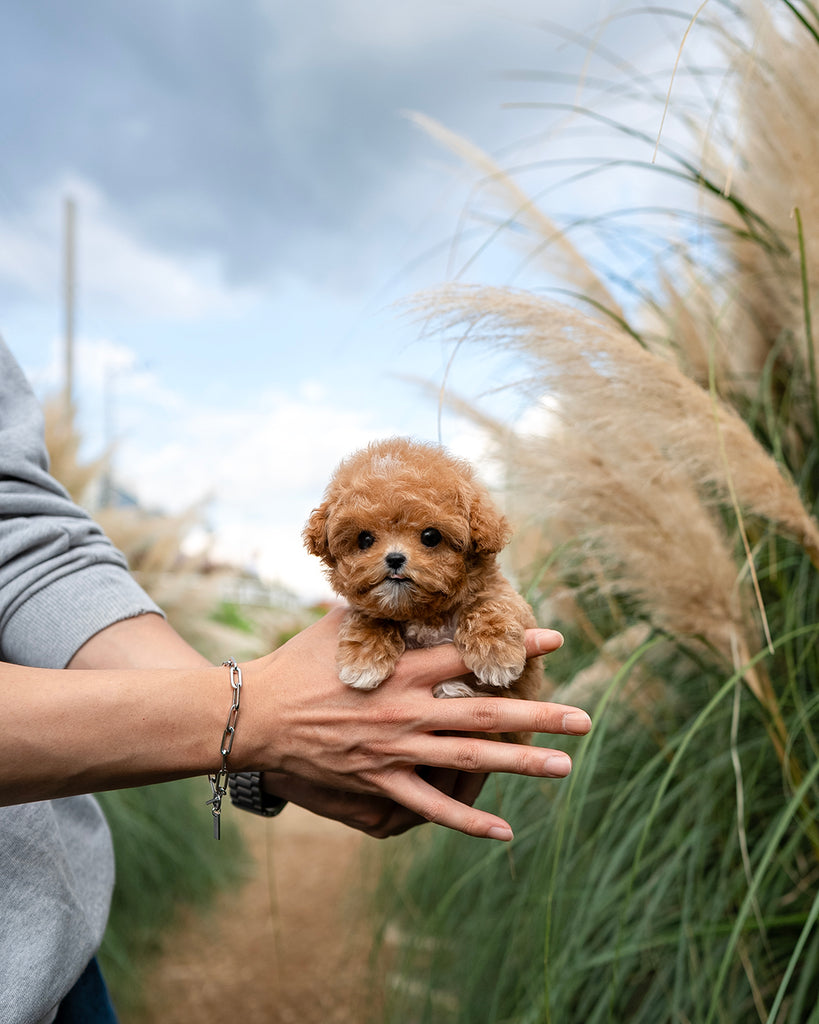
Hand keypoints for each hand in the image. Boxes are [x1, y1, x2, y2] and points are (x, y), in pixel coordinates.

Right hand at [240, 608, 590, 841]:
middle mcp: (407, 712)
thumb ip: (380, 612)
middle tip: (584, 720)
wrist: (255, 718)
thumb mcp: (338, 626)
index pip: (469, 656)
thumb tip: (401, 585)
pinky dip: (468, 821)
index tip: (555, 639)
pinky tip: (505, 832)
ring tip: (564, 767)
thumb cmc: (296, 665)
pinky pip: (431, 807)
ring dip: (520, 765)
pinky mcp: (379, 784)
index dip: (513, 646)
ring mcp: (396, 752)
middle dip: (539, 717)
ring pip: (470, 762)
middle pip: (485, 716)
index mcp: (401, 670)